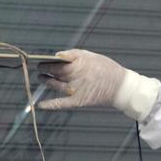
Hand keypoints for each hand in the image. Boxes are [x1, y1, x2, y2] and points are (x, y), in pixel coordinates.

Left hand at [37, 49, 160, 119]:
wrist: (120, 86)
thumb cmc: (105, 69)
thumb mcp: (91, 56)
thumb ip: (73, 55)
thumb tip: (57, 55)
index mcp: (79, 63)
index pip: (57, 61)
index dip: (47, 61)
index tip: (40, 59)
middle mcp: (75, 75)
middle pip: (54, 72)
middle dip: (44, 69)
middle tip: (39, 67)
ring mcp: (75, 89)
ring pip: (55, 84)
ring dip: (46, 80)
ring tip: (41, 77)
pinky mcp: (77, 101)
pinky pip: (61, 103)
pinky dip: (50, 105)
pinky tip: (40, 105)